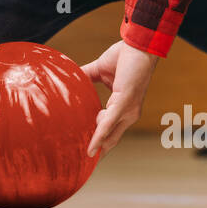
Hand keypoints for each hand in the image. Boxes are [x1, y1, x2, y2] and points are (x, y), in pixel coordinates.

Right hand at [81, 39, 159, 156]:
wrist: (138, 43)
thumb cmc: (125, 56)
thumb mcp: (99, 70)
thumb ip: (85, 77)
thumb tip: (67, 79)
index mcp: (124, 108)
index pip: (112, 132)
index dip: (101, 144)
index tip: (86, 153)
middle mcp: (128, 113)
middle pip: (111, 140)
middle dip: (98, 152)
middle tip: (81, 164)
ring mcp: (127, 110)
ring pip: (108, 135)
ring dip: (94, 147)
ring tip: (80, 158)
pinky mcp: (124, 102)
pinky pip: (108, 123)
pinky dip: (99, 136)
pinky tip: (91, 148)